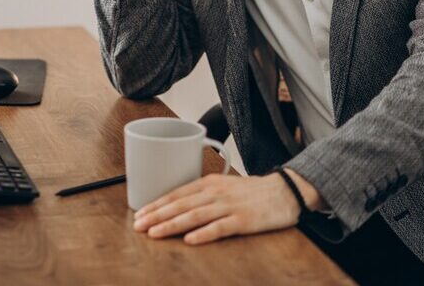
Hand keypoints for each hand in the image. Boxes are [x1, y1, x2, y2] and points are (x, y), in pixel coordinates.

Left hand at [131, 172, 300, 244]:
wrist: (285, 191)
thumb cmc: (253, 192)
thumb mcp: (224, 186)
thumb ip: (202, 194)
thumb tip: (178, 206)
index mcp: (209, 183)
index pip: (177, 194)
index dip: (157, 205)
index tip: (140, 214)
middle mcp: (216, 193)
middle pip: (181, 205)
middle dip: (157, 215)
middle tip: (139, 225)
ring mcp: (229, 206)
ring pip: (195, 215)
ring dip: (172, 224)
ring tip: (155, 233)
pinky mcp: (243, 221)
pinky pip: (220, 227)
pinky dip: (203, 233)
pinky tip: (189, 240)